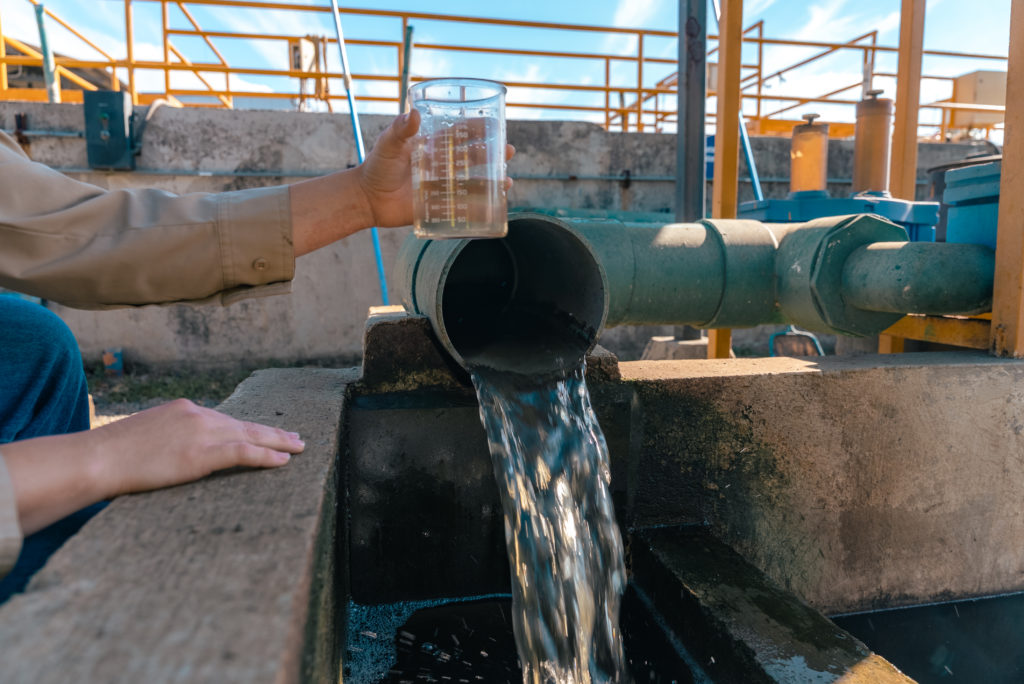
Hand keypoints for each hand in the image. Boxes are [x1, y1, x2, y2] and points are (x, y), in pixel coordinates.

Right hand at [91, 399, 302, 496]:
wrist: (96, 458)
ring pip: (250, 435)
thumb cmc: (111, 455)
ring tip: (299, 448)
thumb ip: (170, 439)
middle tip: (296, 438)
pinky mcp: (202, 454)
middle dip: (273, 431)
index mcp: (184, 409)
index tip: (266, 432)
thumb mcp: (146, 437)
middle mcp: (197, 414)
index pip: (224, 420)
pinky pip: (244, 453)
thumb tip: (180, 453)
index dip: (248, 427)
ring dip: (278, 442)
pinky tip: (283, 461)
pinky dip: (267, 456)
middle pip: (244, 424)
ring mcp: (201, 432)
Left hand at [289, 111, 514, 255]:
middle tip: (509, 151)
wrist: (367, 198)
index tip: (495, 123)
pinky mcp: (439, 206)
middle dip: (492, 154)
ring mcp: (442, 185)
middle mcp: (441, 164)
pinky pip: (463, 206)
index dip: (478, 127)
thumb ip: (399, 130)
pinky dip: (480, 206)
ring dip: (492, 181)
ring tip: (507, 180)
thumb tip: (413, 114)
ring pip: (473, 181)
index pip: (459, 132)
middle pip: (472, 157)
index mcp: (432, 145)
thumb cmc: (376, 167)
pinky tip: (494, 205)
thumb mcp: (388, 144)